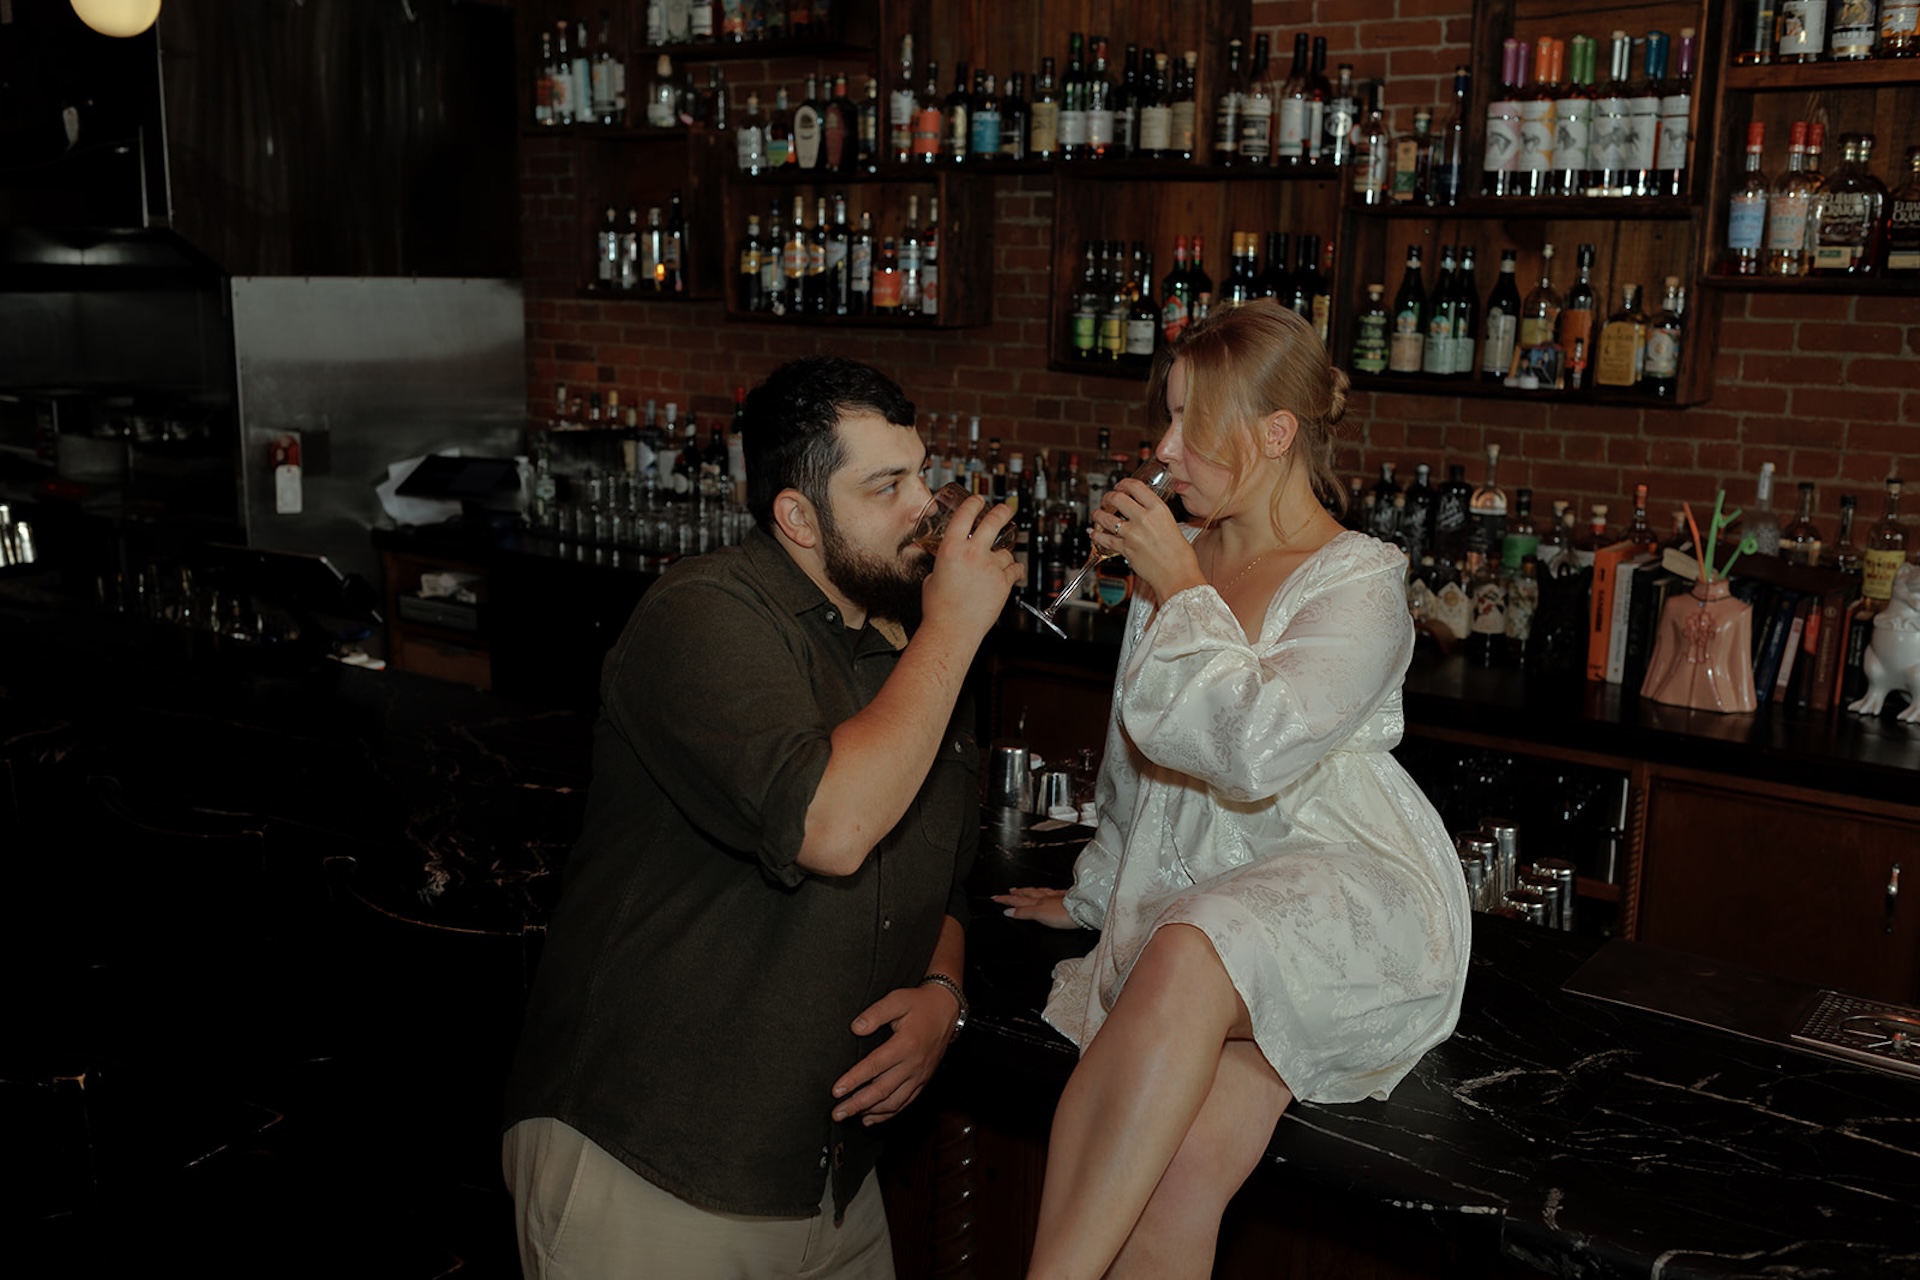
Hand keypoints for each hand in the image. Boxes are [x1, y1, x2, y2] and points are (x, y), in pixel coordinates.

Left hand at [830, 984, 960, 1125]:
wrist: (947, 1010)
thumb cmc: (920, 1004)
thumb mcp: (898, 1000)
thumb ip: (876, 1013)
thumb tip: (856, 1028)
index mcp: (905, 1045)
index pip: (874, 1066)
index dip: (853, 1080)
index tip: (836, 1090)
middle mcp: (913, 1065)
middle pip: (881, 1091)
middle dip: (857, 1104)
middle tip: (837, 1113)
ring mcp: (919, 1076)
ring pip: (893, 1102)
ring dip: (870, 1112)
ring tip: (851, 1116)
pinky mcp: (923, 1081)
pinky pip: (905, 1103)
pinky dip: (887, 1114)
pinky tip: (871, 1118)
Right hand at [922, 494, 1022, 643]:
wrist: (952, 629)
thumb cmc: (939, 608)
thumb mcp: (933, 577)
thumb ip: (944, 565)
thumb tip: (949, 562)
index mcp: (951, 548)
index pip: (965, 514)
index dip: (974, 503)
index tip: (978, 500)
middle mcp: (973, 553)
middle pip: (994, 521)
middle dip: (1002, 511)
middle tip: (1006, 509)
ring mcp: (990, 567)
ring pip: (1006, 551)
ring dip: (1004, 555)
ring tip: (999, 562)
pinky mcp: (1004, 583)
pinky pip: (1015, 569)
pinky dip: (1014, 570)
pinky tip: (1012, 572)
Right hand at [992, 885, 1077, 928]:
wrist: (1085, 909)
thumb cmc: (1066, 914)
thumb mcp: (1040, 914)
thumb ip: (1024, 913)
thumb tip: (1008, 911)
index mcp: (1038, 902)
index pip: (1018, 900)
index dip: (1006, 900)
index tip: (996, 898)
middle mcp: (1046, 897)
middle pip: (1027, 894)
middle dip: (1015, 893)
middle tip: (1006, 891)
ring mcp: (1056, 897)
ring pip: (1038, 892)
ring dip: (1028, 891)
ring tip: (1021, 889)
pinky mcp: (1067, 898)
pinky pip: (1051, 892)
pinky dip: (1044, 891)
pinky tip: (1047, 891)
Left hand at [1091, 478, 1202, 603]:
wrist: (1177, 575)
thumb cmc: (1179, 555)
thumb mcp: (1172, 525)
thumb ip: (1155, 516)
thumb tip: (1144, 511)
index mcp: (1158, 509)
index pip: (1135, 486)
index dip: (1123, 483)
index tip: (1120, 486)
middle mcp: (1144, 518)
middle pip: (1117, 498)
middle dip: (1108, 497)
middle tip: (1106, 500)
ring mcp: (1132, 534)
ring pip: (1106, 518)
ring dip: (1098, 514)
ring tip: (1097, 514)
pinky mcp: (1125, 549)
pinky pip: (1105, 539)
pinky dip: (1096, 535)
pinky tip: (1093, 533)